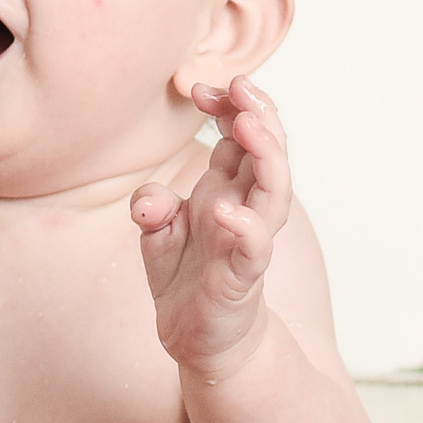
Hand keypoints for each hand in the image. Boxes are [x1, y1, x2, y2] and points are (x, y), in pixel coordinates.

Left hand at [129, 76, 290, 380]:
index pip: (239, 135)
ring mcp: (249, 238)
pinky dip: (245, 226)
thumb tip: (149, 199)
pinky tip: (227, 210)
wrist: (199, 337)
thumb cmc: (184, 276)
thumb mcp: (157, 233)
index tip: (199, 87)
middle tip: (240, 85)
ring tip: (247, 124)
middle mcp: (245, 205)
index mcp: (226, 187)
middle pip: (267, 150)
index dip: (226, 107)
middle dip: (257, 113)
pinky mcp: (244, 274)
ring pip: (274, 189)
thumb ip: (151, 206)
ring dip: (265, 154)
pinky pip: (254, 246)